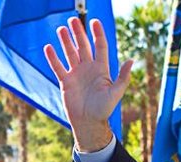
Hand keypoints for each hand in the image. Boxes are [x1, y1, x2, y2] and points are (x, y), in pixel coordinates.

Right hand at [44, 18, 132, 151]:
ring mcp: (76, 74)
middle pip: (83, 46)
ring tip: (61, 29)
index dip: (97, 34)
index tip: (94, 22)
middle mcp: (88, 68)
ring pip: (70, 53)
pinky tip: (48, 47)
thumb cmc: (104, 109)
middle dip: (79, 33)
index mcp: (101, 69)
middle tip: (73, 20)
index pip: (100, 46)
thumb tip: (131, 60)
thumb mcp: (116, 92)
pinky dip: (53, 58)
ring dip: (66, 42)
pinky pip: (58, 67)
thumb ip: (122, 77)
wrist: (89, 122)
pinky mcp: (66, 82)